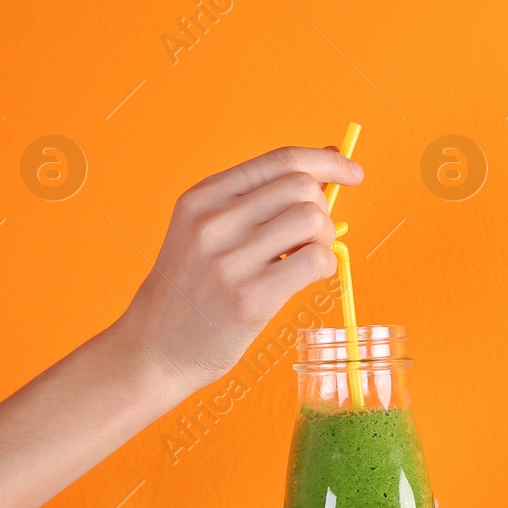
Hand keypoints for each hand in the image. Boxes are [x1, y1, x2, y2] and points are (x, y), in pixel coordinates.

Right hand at [111, 146, 363, 395]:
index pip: (281, 160)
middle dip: (323, 210)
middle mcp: (212, 222)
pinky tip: (308, 278)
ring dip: (324, 239)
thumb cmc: (193, 288)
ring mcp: (229, 260)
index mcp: (202, 197)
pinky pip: (315, 261)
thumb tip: (328, 162)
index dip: (327, 162)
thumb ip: (258, 200)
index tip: (353, 172)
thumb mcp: (206, 231)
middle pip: (302, 187)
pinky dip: (325, 266)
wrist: (154, 347)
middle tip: (311, 238)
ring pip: (312, 220)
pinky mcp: (248, 298)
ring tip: (304, 258)